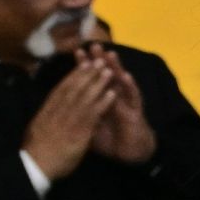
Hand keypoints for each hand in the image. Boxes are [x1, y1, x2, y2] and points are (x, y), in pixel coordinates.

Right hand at [20, 55, 115, 181]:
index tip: (81, 65)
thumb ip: (46, 119)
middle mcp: (57, 111)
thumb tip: (47, 112)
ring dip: (98, 83)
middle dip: (87, 73)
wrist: (35, 166)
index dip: (73, 76)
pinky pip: (93, 114)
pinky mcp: (79, 131)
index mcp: (46, 111)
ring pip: (85, 97)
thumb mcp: (38, 130)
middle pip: (74, 88)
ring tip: (108, 70)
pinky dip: (103, 102)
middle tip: (98, 60)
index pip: (61, 89)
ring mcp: (68, 120)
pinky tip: (112, 93)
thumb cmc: (37, 151)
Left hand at [84, 49, 155, 165]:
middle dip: (100, 60)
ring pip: (121, 83)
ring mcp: (125, 104)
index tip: (77, 52)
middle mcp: (114, 98)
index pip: (92, 80)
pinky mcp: (135, 113)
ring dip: (116, 68)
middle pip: (106, 76)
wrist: (129, 155)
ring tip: (110, 54)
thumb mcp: (89, 126)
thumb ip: (81, 114)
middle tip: (94, 44)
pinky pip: (133, 98)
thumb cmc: (110, 140)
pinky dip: (130, 87)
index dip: (85, 67)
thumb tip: (63, 106)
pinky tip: (126, 76)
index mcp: (101, 100)